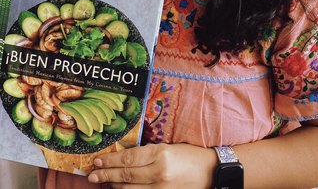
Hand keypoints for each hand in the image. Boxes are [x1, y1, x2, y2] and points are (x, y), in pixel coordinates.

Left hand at [87, 142, 216, 187]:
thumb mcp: (168, 147)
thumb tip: (123, 157)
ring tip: (104, 182)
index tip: (97, 160)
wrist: (211, 172)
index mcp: (160, 154)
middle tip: (92, 175)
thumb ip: (147, 153)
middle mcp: (159, 173)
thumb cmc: (189, 155)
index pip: (128, 158)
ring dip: (114, 186)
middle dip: (106, 175)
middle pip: (125, 175)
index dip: (110, 160)